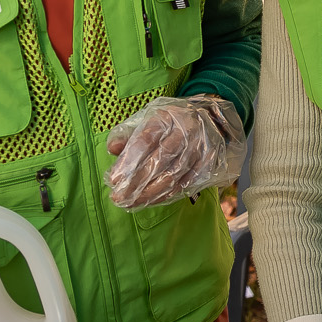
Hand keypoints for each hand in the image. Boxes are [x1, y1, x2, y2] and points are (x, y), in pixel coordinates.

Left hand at [105, 95, 245, 210]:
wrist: (209, 120)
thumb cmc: (169, 123)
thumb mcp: (148, 119)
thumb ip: (128, 134)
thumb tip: (112, 149)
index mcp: (166, 118)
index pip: (145, 141)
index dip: (128, 162)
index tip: (113, 179)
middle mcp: (184, 132)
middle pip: (158, 162)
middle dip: (136, 183)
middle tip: (118, 197)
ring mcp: (198, 149)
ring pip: (172, 176)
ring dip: (149, 194)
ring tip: (130, 203)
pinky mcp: (206, 163)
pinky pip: (184, 184)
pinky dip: (165, 195)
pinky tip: (150, 201)